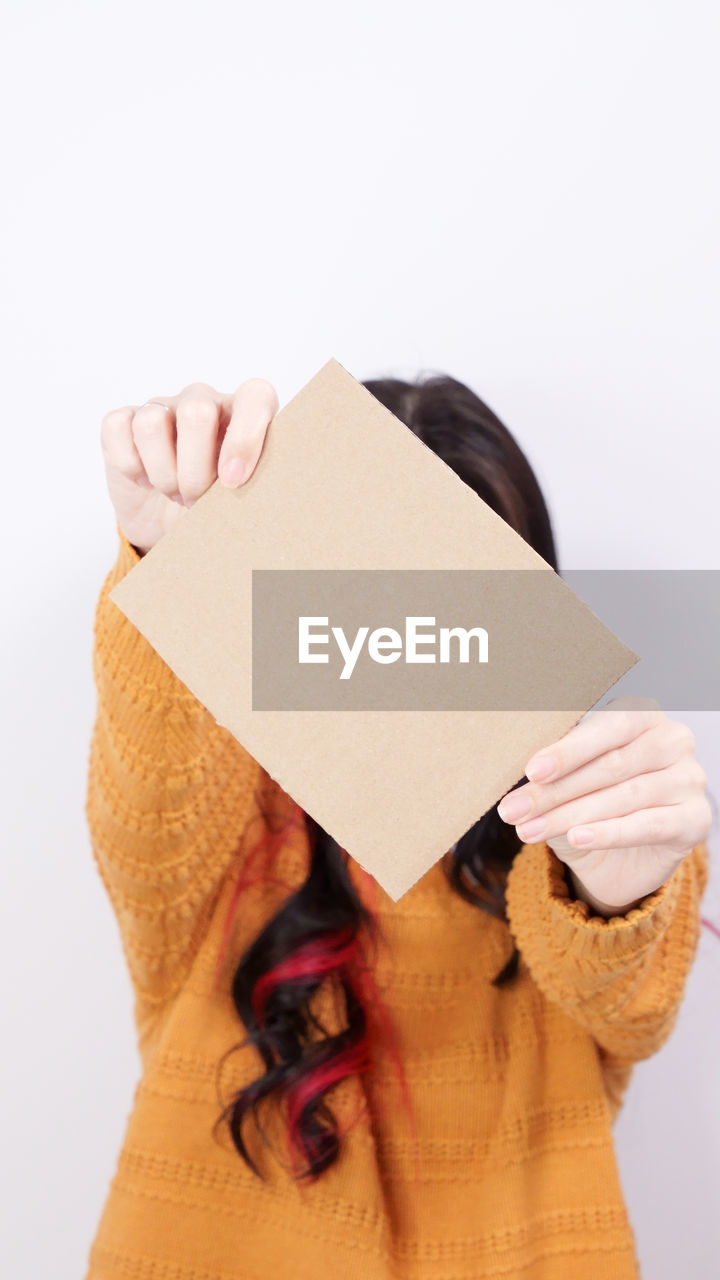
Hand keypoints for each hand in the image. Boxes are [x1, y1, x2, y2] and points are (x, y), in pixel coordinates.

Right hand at [100, 377, 278, 554]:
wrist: (169, 523)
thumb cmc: (212, 509)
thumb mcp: (240, 503)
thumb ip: (253, 487)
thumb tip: (243, 491)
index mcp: (242, 414)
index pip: (256, 396)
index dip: (246, 436)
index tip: (232, 481)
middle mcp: (204, 402)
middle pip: (197, 412)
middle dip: (194, 470)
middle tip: (196, 500)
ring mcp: (163, 407)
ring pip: (152, 423)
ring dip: (162, 472)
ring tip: (173, 492)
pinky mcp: (125, 420)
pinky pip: (118, 427)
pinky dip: (129, 464)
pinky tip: (143, 479)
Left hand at [497, 696, 711, 916]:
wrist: (621, 860)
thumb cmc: (590, 802)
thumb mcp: (567, 778)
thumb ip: (552, 764)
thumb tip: (520, 766)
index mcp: (642, 716)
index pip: (606, 728)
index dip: (567, 751)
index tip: (531, 771)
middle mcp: (673, 739)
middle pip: (610, 765)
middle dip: (555, 791)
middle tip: (514, 810)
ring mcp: (689, 778)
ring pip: (624, 797)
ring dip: (570, 815)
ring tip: (529, 831)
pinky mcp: (696, 818)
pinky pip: (648, 825)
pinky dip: (610, 833)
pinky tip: (578, 838)